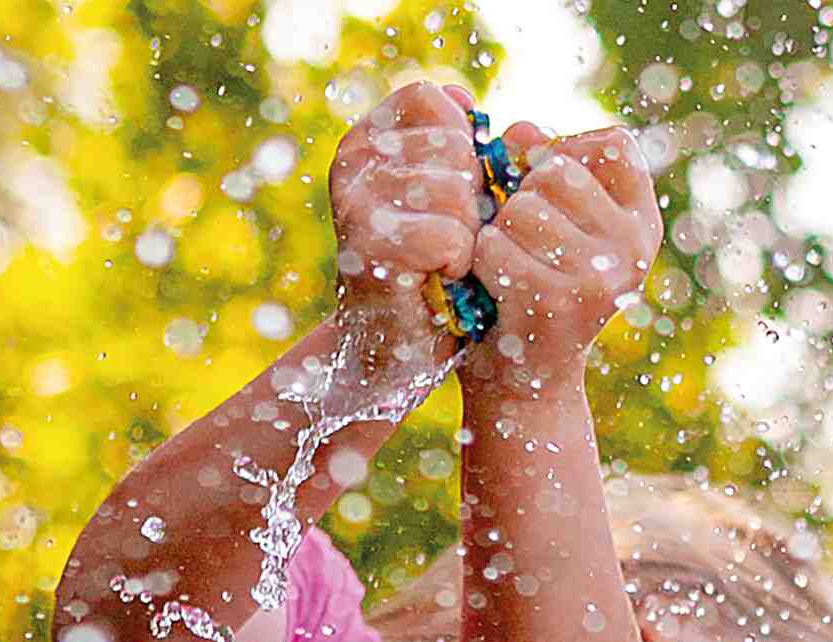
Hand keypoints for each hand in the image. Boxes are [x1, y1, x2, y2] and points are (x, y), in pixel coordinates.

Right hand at [330, 80, 483, 366]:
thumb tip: (481, 109)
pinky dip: (458, 264)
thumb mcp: (447, 196)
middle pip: (453, 147)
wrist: (395, 350)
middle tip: (446, 240)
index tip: (450, 196)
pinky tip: (440, 280)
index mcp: (366, 139)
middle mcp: (352, 162)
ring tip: (442, 261)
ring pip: (456, 192)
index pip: (433, 101)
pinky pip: (450, 237)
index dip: (462, 149)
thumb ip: (460, 148)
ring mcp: (356, 202)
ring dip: (466, 235)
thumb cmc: (431, 271)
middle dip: (469, 199)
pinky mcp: (369, 247)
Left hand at [457, 123, 662, 399]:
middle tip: (521, 248)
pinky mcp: (554, 302)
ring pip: (520, 208)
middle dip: (521, 200)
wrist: (525, 390)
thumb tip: (523, 129)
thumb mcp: (555, 229)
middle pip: (557, 171)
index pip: (613, 143)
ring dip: (497, 234)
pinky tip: (491, 292)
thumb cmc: (532, 296)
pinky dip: (479, 265)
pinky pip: (494, 247)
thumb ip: (544, 171)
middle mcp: (632, 251)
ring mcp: (598, 277)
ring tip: (507, 271)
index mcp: (643, 227)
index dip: (568, 150)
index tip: (544, 188)